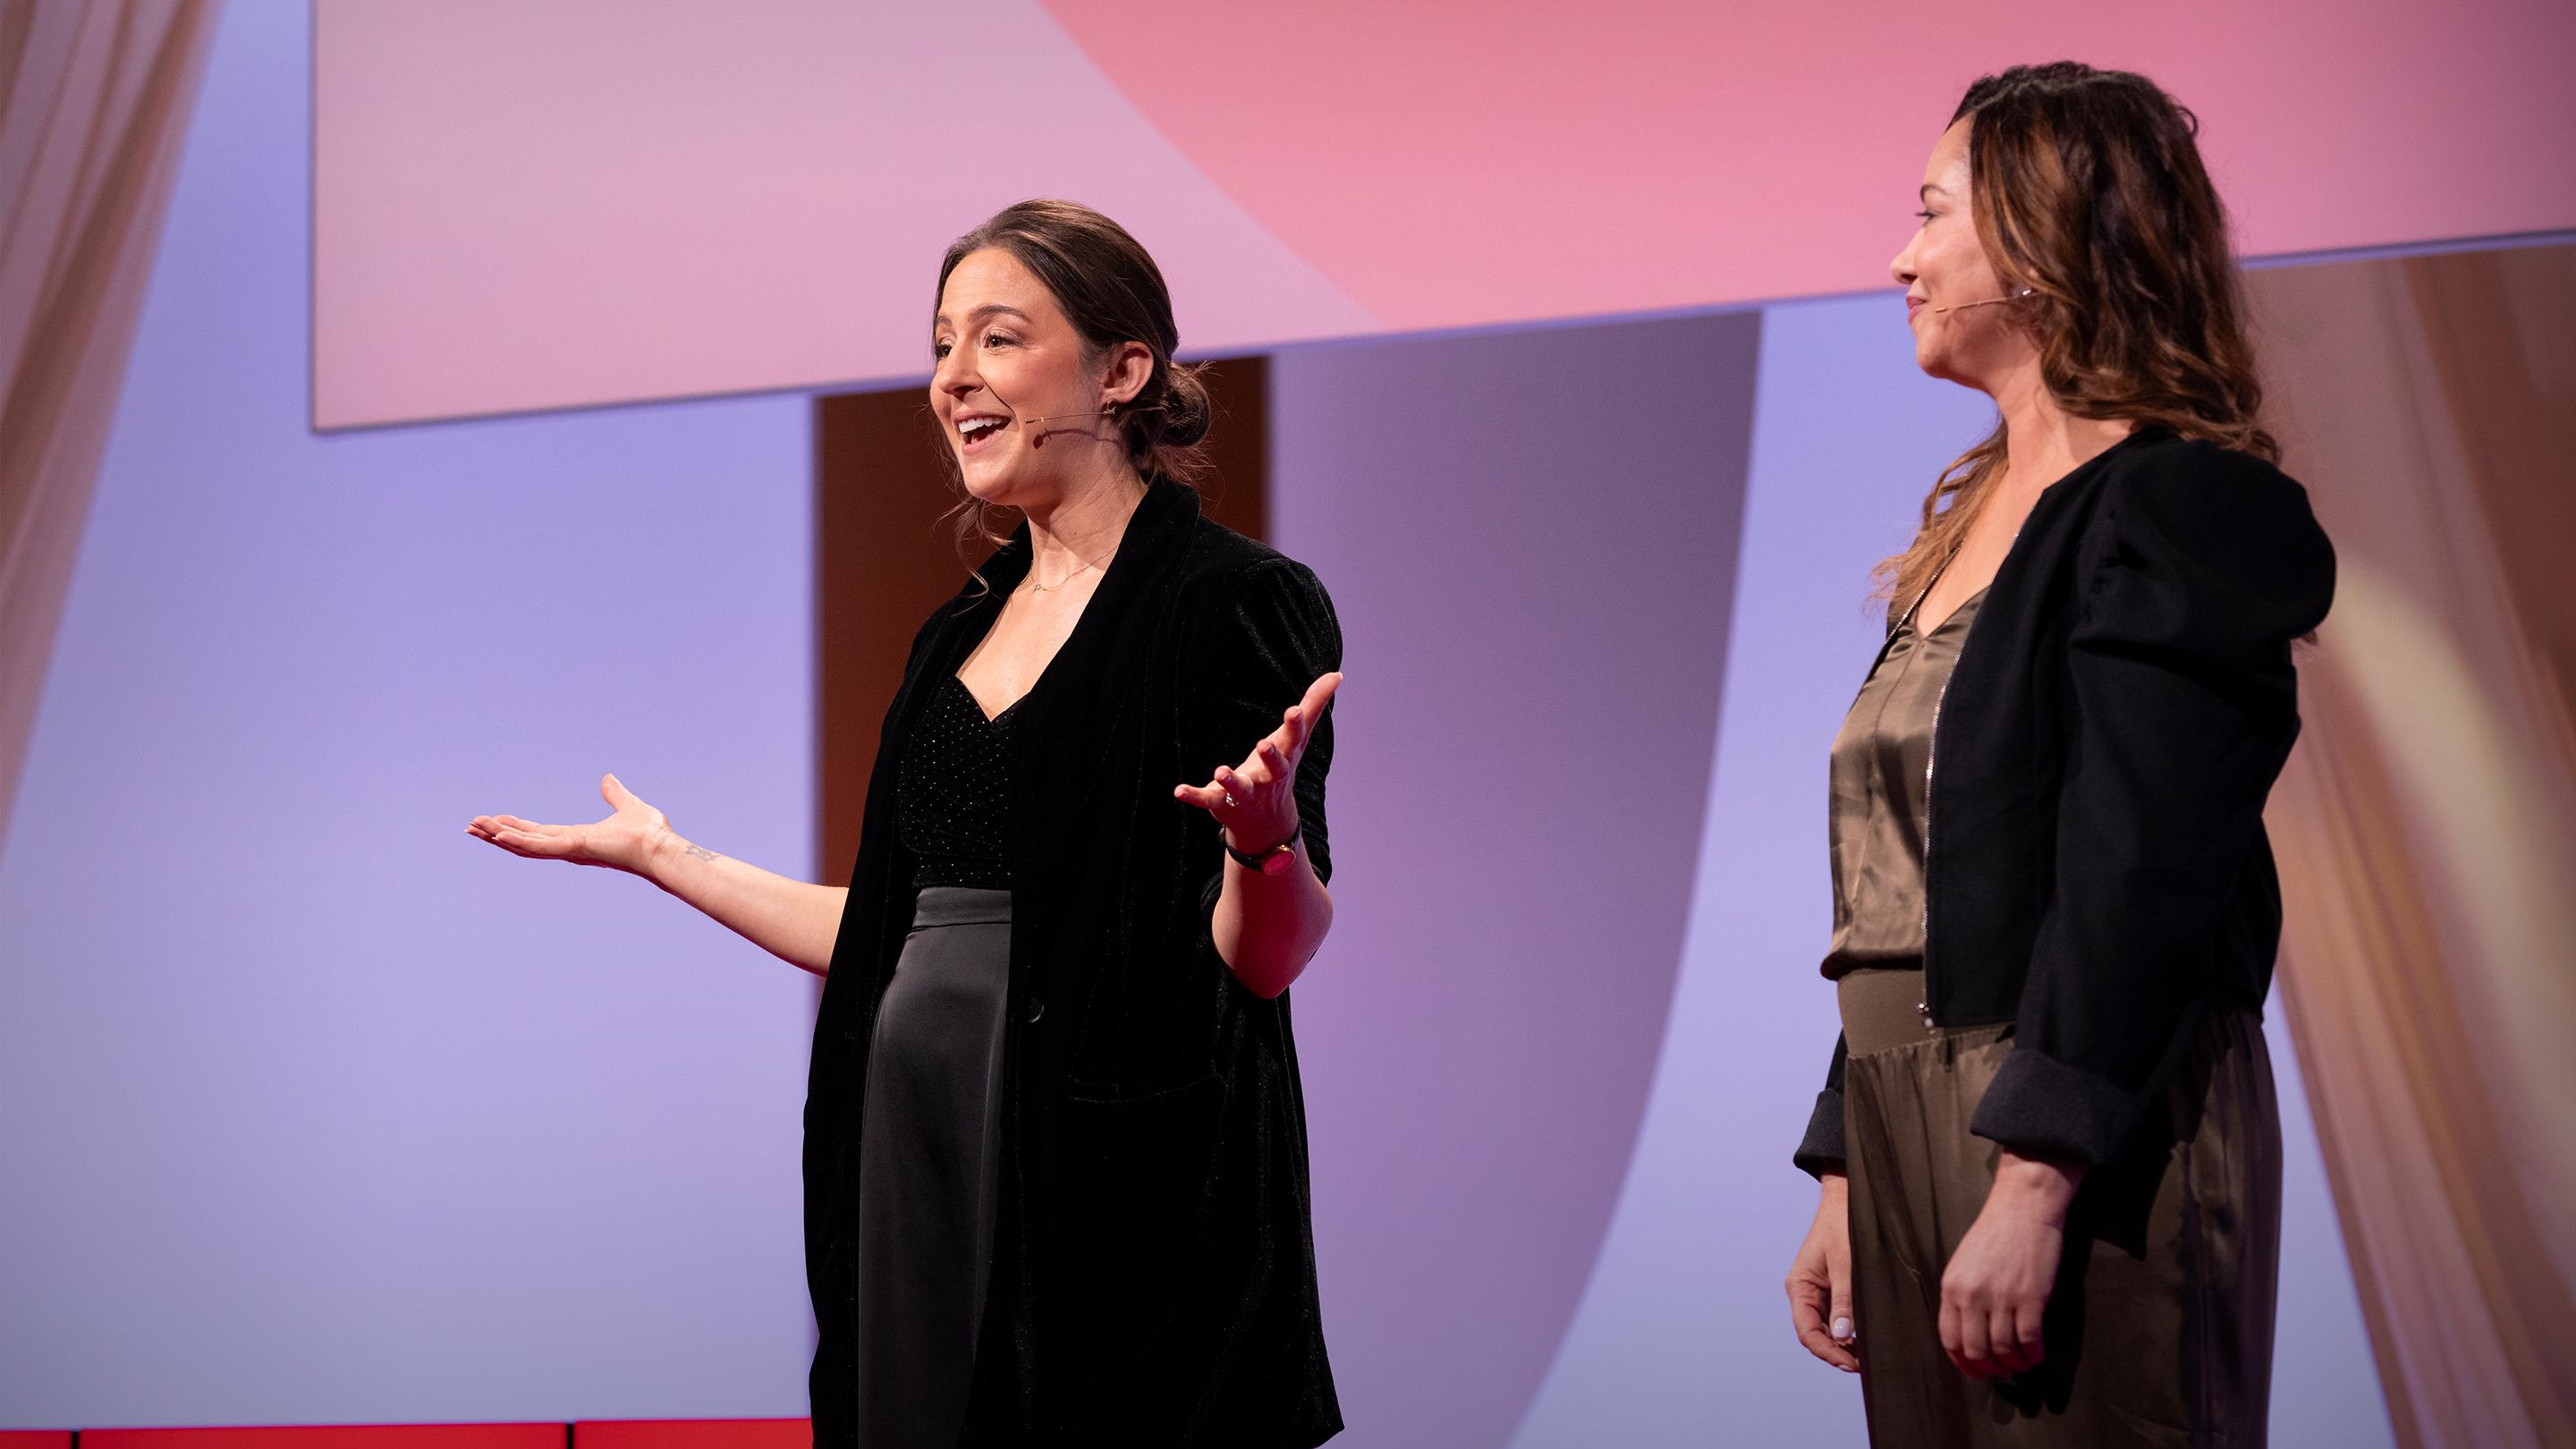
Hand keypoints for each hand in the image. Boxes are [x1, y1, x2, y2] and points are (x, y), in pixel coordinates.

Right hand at [467, 773, 670, 876]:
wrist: (661, 847)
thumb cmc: (650, 834)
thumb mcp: (627, 805)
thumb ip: (614, 793)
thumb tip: (607, 778)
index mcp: (577, 837)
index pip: (538, 833)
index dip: (516, 828)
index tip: (495, 821)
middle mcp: (568, 847)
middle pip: (525, 840)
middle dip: (498, 834)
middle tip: (472, 827)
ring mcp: (569, 850)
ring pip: (526, 844)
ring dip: (499, 836)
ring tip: (474, 828)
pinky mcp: (574, 849)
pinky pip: (540, 847)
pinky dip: (519, 841)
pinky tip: (498, 835)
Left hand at [1175, 672, 1341, 855]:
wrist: (1267, 824)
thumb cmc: (1281, 768)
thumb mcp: (1296, 738)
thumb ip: (1313, 705)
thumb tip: (1337, 675)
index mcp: (1285, 758)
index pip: (1293, 739)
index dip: (1295, 725)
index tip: (1293, 710)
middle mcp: (1269, 778)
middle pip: (1274, 768)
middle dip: (1270, 757)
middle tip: (1263, 744)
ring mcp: (1246, 793)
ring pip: (1240, 788)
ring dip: (1231, 780)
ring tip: (1220, 771)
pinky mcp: (1223, 802)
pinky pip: (1208, 799)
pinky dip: (1194, 796)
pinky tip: (1179, 790)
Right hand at [1786, 1173, 1858, 1371]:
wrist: (1847, 1199)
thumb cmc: (1843, 1227)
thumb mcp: (1846, 1264)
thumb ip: (1845, 1301)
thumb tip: (1844, 1336)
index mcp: (1799, 1287)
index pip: (1807, 1331)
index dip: (1828, 1352)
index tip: (1851, 1364)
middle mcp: (1805, 1292)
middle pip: (1816, 1334)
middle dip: (1836, 1352)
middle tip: (1864, 1366)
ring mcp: (1818, 1291)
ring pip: (1827, 1327)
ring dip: (1843, 1343)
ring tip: (1868, 1356)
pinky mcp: (1832, 1288)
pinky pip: (1837, 1316)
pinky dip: (1849, 1329)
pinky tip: (1865, 1337)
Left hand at [1939, 1151, 2080, 1379]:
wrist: (2023, 1207)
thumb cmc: (1995, 1234)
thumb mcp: (1964, 1263)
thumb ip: (1961, 1296)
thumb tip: (1968, 1333)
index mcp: (1952, 1287)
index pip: (1950, 1339)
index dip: (1963, 1363)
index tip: (1975, 1371)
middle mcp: (1972, 1295)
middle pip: (1976, 1350)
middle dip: (1990, 1369)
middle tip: (2002, 1371)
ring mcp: (2002, 1297)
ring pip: (2004, 1350)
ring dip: (2014, 1364)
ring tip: (2022, 1363)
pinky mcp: (2031, 1296)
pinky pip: (2029, 1340)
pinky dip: (2033, 1354)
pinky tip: (2037, 1354)